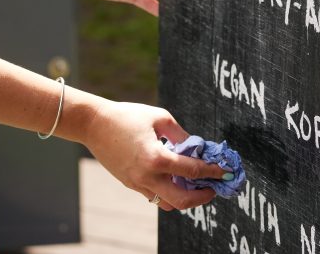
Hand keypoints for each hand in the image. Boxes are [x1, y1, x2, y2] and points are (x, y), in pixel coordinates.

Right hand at [82, 99, 219, 211]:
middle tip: (211, 188)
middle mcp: (148, 176)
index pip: (192, 171)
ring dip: (184, 198)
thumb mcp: (158, 117)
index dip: (212, 172)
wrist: (94, 124)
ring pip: (167, 203)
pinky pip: (153, 195)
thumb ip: (179, 134)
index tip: (225, 172)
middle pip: (182, 201)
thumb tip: (194, 148)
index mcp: (157, 158)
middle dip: (202, 197)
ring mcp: (138, 183)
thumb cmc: (126, 116)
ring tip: (193, 185)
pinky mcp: (130, 184)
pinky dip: (167, 191)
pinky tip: (173, 179)